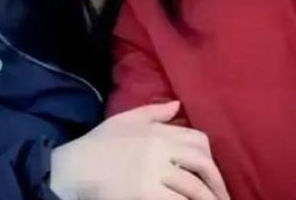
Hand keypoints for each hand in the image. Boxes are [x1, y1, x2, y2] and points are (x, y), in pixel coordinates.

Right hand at [49, 100, 230, 199]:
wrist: (71, 167)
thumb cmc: (97, 145)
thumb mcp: (125, 120)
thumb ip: (154, 112)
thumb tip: (178, 105)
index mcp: (159, 131)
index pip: (197, 140)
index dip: (210, 158)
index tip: (213, 174)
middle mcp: (161, 148)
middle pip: (202, 162)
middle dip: (217, 181)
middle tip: (224, 198)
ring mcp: (154, 170)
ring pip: (194, 186)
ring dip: (209, 199)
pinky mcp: (145, 192)